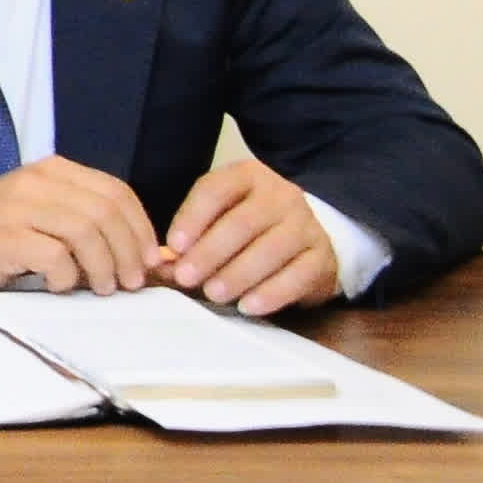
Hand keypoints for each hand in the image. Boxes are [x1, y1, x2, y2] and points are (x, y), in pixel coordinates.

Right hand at [0, 155, 162, 293]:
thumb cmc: (6, 228)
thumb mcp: (49, 210)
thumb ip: (90, 222)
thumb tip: (146, 254)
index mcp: (54, 171)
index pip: (115, 191)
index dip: (141, 228)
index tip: (149, 259)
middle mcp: (37, 182)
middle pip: (105, 212)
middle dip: (127, 252)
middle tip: (131, 282)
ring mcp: (19, 208)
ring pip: (85, 232)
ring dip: (103, 267)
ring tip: (102, 287)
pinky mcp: (5, 238)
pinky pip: (54, 258)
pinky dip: (67, 277)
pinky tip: (60, 285)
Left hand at [155, 158, 341, 315]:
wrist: (309, 234)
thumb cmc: (252, 226)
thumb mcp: (220, 218)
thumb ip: (190, 239)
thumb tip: (160, 263)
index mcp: (247, 177)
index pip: (215, 191)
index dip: (191, 219)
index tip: (173, 247)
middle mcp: (280, 196)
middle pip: (241, 223)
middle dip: (210, 253)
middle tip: (186, 277)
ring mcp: (306, 225)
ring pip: (270, 249)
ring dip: (237, 274)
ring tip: (213, 293)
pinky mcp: (322, 257)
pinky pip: (298, 275)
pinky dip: (271, 293)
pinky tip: (249, 305)